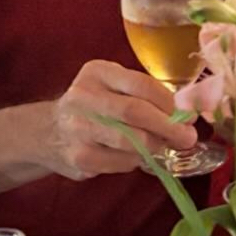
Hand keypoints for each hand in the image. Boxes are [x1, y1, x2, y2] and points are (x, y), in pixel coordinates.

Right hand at [47, 60, 196, 180]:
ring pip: (131, 141)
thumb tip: (186, 116)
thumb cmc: (94, 106)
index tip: (187, 114)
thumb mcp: (113, 86)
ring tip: (165, 146)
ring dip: (156, 146)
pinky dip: (137, 161)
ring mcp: (78, 129)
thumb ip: (145, 94)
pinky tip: (137, 156)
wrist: (48, 132)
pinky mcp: (79, 157)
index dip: (170, 102)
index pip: (141, 84)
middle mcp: (83, 97)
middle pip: (135, 112)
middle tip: (187, 137)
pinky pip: (122, 162)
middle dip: (168, 127)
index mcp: (97, 72)